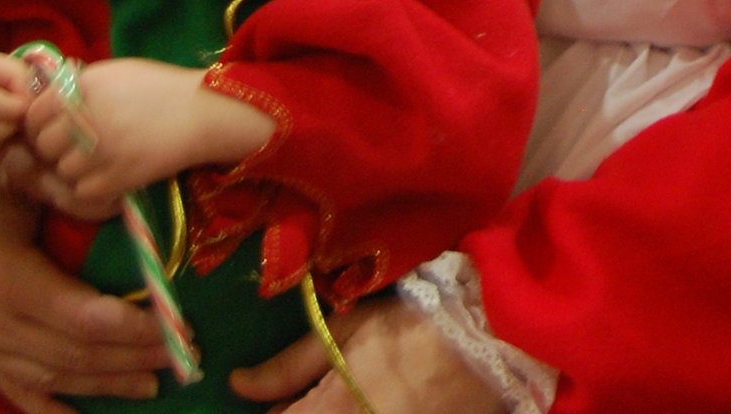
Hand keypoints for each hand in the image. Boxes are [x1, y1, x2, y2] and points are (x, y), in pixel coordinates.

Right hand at [0, 186, 172, 413]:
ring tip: (151, 384)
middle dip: (133, 358)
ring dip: (104, 384)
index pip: (82, 319)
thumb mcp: (19, 174)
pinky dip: (50, 408)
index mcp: (5, 280)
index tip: (178, 325)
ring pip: (50, 376)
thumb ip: (66, 190)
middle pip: (74, 353)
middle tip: (183, 355)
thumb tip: (120, 205)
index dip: (133, 329)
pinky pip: (13, 389)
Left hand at [23, 58, 276, 218]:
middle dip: (57, 147)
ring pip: (62, 171)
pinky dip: (94, 186)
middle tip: (81, 145)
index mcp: (82, 87)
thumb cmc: (160, 88)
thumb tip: (40, 104)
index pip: (33, 114)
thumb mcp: (115, 74)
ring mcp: (100, 151)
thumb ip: (76, 87)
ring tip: (102, 158)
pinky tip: (113, 172)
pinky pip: (83, 191)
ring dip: (77, 168)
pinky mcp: (115, 178)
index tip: (57, 127)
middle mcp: (86, 118)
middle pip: (44, 145)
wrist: (206, 112)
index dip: (41, 123)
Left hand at [231, 299, 502, 413]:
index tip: (285, 398)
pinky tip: (378, 399)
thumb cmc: (412, 325)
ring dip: (329, 408)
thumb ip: (287, 365)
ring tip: (352, 393)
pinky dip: (369, 412)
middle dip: (304, 409)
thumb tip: (238, 385)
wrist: (492, 337)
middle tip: (324, 391)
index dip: (275, 410)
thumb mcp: (346, 330)